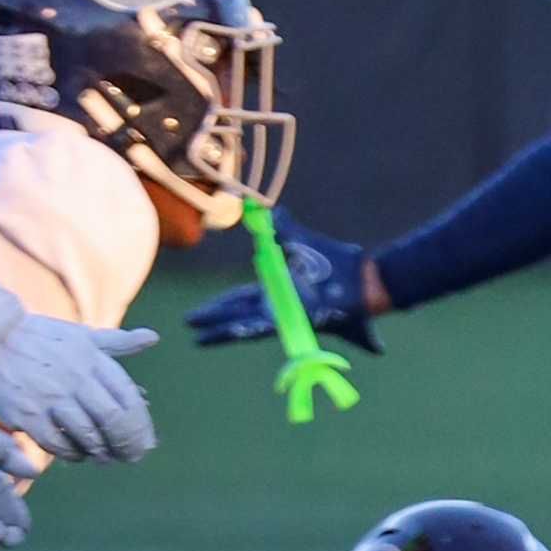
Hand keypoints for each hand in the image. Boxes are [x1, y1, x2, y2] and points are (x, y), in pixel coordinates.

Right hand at [0, 238, 156, 464]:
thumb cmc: (40, 339)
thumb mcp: (81, 336)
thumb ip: (117, 342)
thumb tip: (152, 338)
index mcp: (91, 359)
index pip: (127, 395)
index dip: (140, 422)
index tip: (144, 438)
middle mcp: (75, 378)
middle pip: (111, 419)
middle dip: (124, 443)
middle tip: (128, 457)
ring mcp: (50, 397)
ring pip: (86, 434)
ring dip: (98, 452)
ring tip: (102, 458)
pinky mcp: (27, 414)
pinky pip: (55, 443)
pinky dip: (70, 453)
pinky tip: (75, 455)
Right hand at [183, 219, 380, 355]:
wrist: (362, 276)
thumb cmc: (336, 262)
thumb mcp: (301, 241)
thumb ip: (284, 228)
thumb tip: (273, 211)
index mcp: (276, 290)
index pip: (239, 299)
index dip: (218, 306)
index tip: (196, 314)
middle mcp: (277, 306)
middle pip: (236, 314)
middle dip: (212, 321)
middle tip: (188, 325)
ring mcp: (286, 315)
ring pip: (246, 326)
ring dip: (223, 332)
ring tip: (199, 339)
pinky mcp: (296, 320)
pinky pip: (267, 327)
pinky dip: (247, 330)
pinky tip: (230, 333)